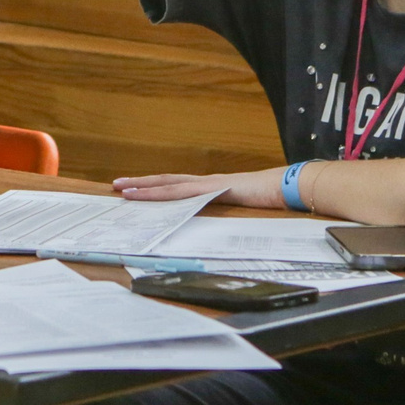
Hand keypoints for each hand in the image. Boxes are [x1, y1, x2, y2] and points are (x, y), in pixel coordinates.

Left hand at [115, 166, 275, 206]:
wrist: (289, 187)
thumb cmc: (271, 197)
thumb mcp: (243, 208)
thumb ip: (228, 212)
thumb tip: (217, 223)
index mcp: (211, 188)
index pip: (177, 187)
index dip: (155, 188)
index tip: (135, 190)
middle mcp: (206, 183)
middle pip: (166, 182)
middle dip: (140, 184)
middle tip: (116, 186)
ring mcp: (209, 184)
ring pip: (169, 185)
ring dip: (145, 188)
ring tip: (123, 189)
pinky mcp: (214, 189)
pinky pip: (183, 193)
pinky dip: (164, 194)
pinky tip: (150, 195)